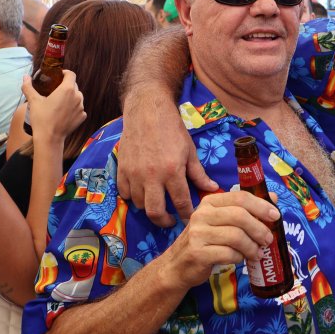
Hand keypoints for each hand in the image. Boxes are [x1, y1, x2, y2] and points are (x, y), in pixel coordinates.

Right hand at [22, 70, 85, 143]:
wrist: (50, 137)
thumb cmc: (42, 118)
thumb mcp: (33, 101)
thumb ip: (29, 87)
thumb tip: (25, 77)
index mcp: (67, 90)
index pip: (71, 74)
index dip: (65, 73)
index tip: (59, 75)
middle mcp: (78, 97)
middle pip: (74, 85)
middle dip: (66, 85)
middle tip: (56, 90)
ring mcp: (82, 107)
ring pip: (78, 97)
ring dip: (71, 97)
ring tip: (59, 102)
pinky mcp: (83, 116)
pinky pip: (79, 108)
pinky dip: (73, 108)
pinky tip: (63, 113)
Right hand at [116, 96, 217, 226]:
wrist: (147, 111)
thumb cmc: (172, 130)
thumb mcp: (190, 151)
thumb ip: (199, 174)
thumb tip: (213, 189)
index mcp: (173, 171)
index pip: (181, 203)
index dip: (186, 215)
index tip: (189, 219)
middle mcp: (152, 176)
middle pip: (155, 212)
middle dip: (165, 222)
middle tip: (172, 221)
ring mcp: (134, 174)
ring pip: (139, 204)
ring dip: (149, 208)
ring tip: (158, 203)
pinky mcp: (121, 170)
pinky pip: (125, 194)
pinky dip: (133, 197)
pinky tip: (143, 192)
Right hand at [156, 191, 280, 289]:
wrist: (177, 266)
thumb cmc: (204, 242)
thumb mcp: (221, 222)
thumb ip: (244, 210)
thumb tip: (274, 199)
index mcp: (210, 202)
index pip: (240, 197)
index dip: (261, 206)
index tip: (275, 216)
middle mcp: (202, 214)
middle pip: (240, 216)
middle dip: (259, 229)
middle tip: (268, 240)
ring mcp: (198, 233)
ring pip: (236, 236)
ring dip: (252, 247)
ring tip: (257, 253)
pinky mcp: (198, 253)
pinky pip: (228, 253)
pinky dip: (240, 257)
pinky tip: (242, 259)